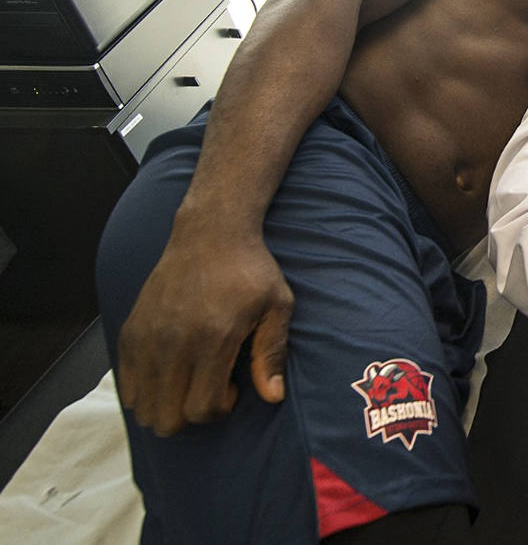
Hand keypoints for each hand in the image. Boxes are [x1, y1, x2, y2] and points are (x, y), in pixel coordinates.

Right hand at [116, 221, 293, 435]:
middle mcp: (173, 342)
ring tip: (190, 377)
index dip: (219, 409)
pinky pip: (126, 385)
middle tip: (210, 385)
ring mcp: (146, 337)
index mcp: (213, 338)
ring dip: (166, 404)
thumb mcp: (277, 306)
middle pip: (166, 418)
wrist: (210, 234)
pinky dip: (145, 389)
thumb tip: (273, 397)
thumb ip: (272, 353)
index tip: (232, 386)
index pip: (202, 408)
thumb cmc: (250, 270)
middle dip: (191, 415)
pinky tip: (170, 368)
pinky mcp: (129, 331)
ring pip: (141, 406)